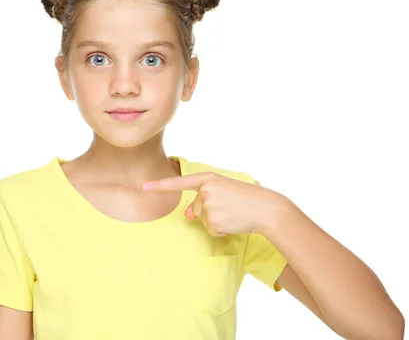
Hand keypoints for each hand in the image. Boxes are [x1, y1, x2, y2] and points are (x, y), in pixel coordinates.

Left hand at [142, 172, 282, 235]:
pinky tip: (233, 222)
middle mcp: (205, 191)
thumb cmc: (244, 199)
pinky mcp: (214, 221)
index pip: (180, 183)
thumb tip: (186, 215)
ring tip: (233, 213)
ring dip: (216, 221)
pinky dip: (221, 229)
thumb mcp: (221, 193)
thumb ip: (202, 200)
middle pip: (195, 208)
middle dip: (209, 212)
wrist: (265, 208)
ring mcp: (208, 206)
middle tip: (230, 206)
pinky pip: (210, 230)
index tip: (143, 187)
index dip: (160, 185)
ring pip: (203, 220)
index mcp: (208, 178)